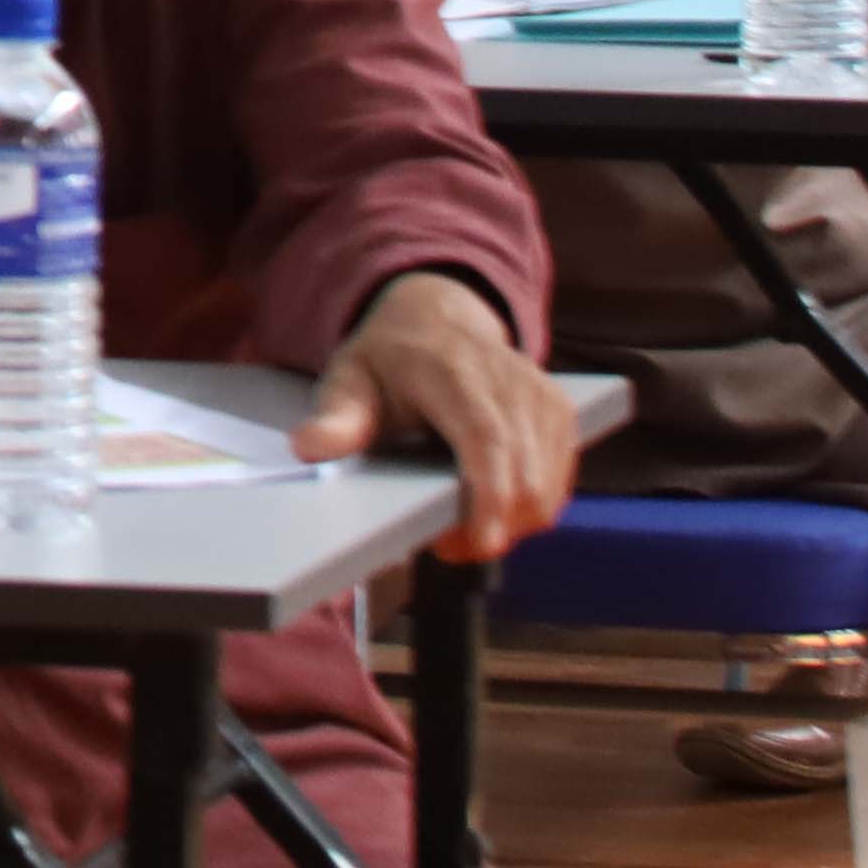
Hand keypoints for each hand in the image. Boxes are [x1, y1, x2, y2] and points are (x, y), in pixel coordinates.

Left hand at [294, 271, 570, 561]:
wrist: (436, 319)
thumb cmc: (387, 360)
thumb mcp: (347, 379)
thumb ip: (335, 418)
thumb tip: (307, 448)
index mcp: (452, 370)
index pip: (485, 438)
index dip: (491, 494)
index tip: (483, 543)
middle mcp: (508, 379)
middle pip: (525, 472)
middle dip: (495, 526)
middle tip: (446, 548)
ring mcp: (542, 395)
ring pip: (548, 484)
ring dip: (512, 523)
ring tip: (460, 531)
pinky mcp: (560, 412)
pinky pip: (559, 479)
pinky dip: (530, 507)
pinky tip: (490, 510)